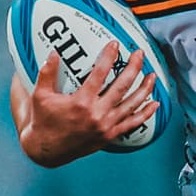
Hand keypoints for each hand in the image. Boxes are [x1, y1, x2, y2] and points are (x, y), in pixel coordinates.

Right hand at [14, 45, 159, 163]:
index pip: (99, 73)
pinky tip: (154, 104)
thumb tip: (53, 53)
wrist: (47, 150)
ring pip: (131, 104)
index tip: (115, 44)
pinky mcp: (109, 136)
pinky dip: (145, 114)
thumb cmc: (43, 121)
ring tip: (152, 75)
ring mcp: (105, 126)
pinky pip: (132, 124)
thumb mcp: (41, 95)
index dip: (109, 57)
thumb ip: (47, 73)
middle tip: (139, 54)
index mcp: (81, 102)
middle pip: (122, 86)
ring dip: (144, 88)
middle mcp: (97, 114)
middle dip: (133, 67)